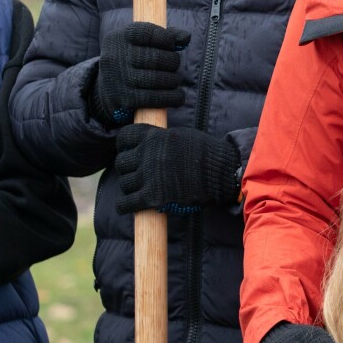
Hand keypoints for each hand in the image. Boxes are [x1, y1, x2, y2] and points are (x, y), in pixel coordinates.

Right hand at [89, 23, 190, 123]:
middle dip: (172, 62)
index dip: (165, 38)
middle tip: (174, 65)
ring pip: (157, 80)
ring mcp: (119, 80)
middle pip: (155, 58)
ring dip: (173, 80)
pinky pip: (155, 99)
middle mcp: (115, 58)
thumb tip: (185, 38)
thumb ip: (165, 35)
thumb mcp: (141, 42)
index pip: (146, 33)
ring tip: (175, 80)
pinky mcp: (125, 100)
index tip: (172, 44)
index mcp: (119, 38)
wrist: (107, 88)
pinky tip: (178, 96)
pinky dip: (172, 97)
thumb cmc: (132, 59)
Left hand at [113, 125, 240, 215]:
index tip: (129, 151)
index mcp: (154, 137)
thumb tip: (149, 143)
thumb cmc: (206, 153)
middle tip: (136, 174)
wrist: (220, 173)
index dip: (124, 145)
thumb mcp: (181, 136)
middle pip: (121, 162)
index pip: (124, 137)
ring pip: (124, 183)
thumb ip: (161, 139)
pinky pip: (126, 203)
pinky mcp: (152, 197)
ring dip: (129, 188)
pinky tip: (128, 206)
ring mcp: (148, 176)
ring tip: (138, 190)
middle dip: (127, 169)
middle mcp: (147, 155)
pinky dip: (125, 206)